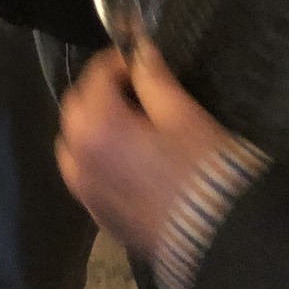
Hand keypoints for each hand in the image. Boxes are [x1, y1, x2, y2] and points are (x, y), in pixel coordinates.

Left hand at [55, 41, 233, 256]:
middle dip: (99, 88)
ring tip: (126, 119)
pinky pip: (81, 174)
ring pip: (72, 142)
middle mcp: (79, 158)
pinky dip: (92, 155)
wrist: (216, 240)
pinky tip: (122, 155)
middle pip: (75, 106)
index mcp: (97, 126)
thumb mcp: (182, 114)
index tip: (141, 57)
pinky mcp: (97, 215)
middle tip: (134, 85)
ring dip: (90, 122)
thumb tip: (137, 48)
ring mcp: (84, 191)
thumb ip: (152, 77)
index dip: (117, 60)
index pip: (95, 76)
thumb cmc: (203, 169)